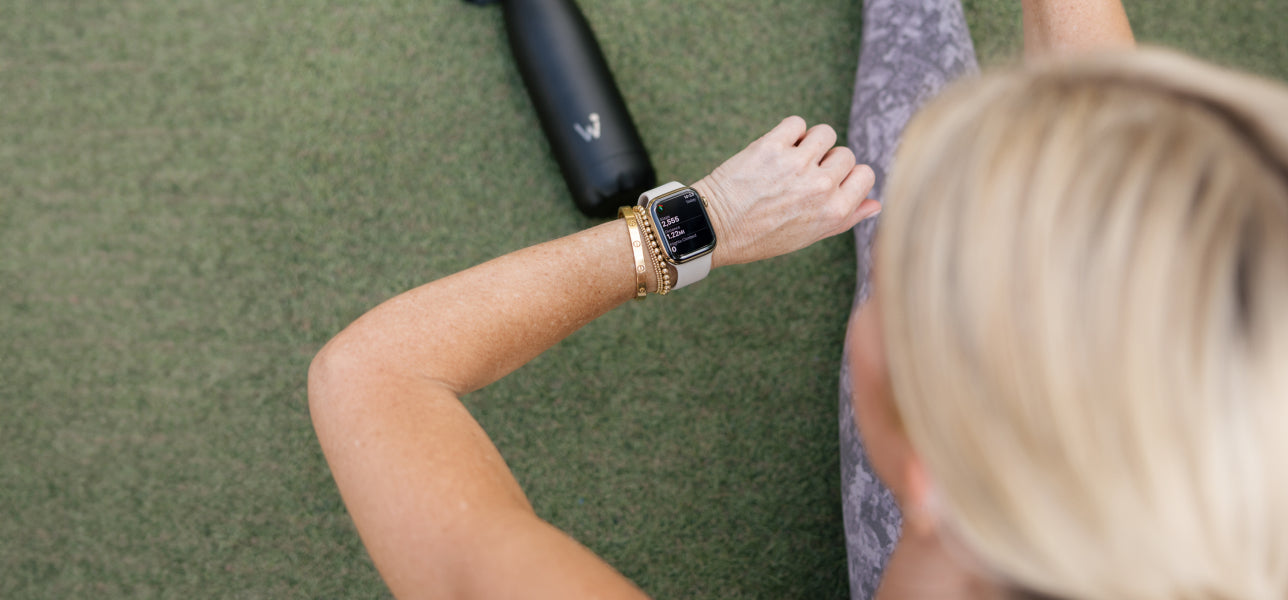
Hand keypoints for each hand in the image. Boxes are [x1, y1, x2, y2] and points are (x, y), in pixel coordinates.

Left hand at [694, 116, 879, 267]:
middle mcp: (820, 187)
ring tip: (790, 159)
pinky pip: (797, 122)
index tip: (826, 183)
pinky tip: (776, 148)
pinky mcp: (773, 145)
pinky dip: (789, 131)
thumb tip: (876, 204)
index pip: (865, 175)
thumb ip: (846, 218)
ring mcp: (797, 164)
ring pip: (825, 133)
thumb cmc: (760, 236)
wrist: (714, 227)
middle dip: (826, 162)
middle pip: (845, 155)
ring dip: (810, 143)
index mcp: (834, 211)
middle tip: (800, 177)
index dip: (846, 177)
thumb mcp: (808, 236)